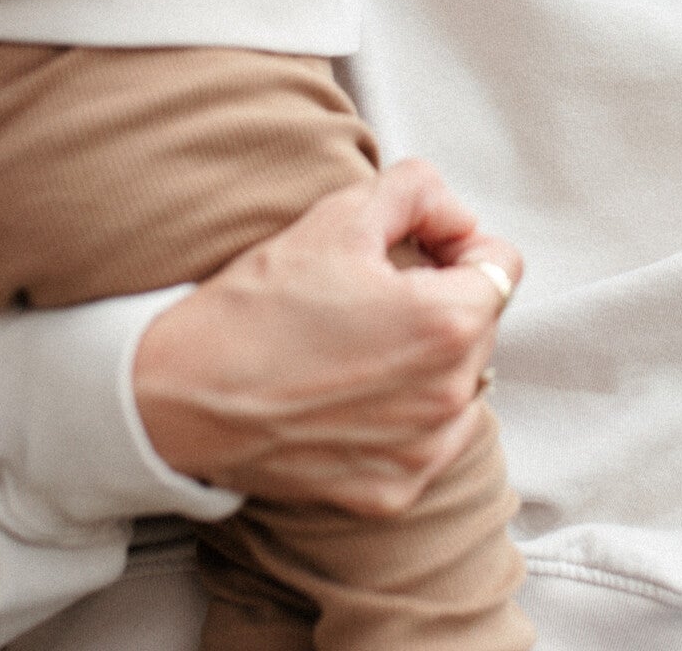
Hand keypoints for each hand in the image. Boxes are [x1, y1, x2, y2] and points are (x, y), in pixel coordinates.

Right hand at [131, 159, 521, 517]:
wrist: (179, 395)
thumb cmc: (257, 305)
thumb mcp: (338, 214)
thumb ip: (417, 192)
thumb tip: (453, 215)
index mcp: (448, 321)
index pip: (502, 263)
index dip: (456, 244)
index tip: (413, 249)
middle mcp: (451, 393)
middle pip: (480, 322)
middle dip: (440, 298)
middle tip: (368, 295)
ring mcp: (425, 448)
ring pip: (459, 381)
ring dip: (426, 358)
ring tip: (355, 346)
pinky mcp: (394, 489)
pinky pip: (429, 438)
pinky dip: (403, 415)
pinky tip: (347, 394)